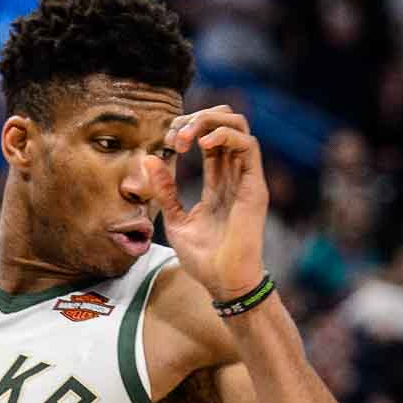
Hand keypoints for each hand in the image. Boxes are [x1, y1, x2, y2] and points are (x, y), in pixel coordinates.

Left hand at [141, 105, 269, 302]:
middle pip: (225, 123)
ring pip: (239, 125)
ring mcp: (246, 178)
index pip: (208, 138)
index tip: (166, 144)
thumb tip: (148, 159)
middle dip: (197, 118)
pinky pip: (248, 145)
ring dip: (209, 121)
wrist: (224, 283)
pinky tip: (203, 145)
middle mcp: (234, 175)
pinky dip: (225, 135)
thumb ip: (165, 190)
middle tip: (174, 137)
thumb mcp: (175, 219)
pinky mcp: (254, 186)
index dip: (187, 129)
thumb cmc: (204, 259)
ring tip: (186, 138)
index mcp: (219, 181)